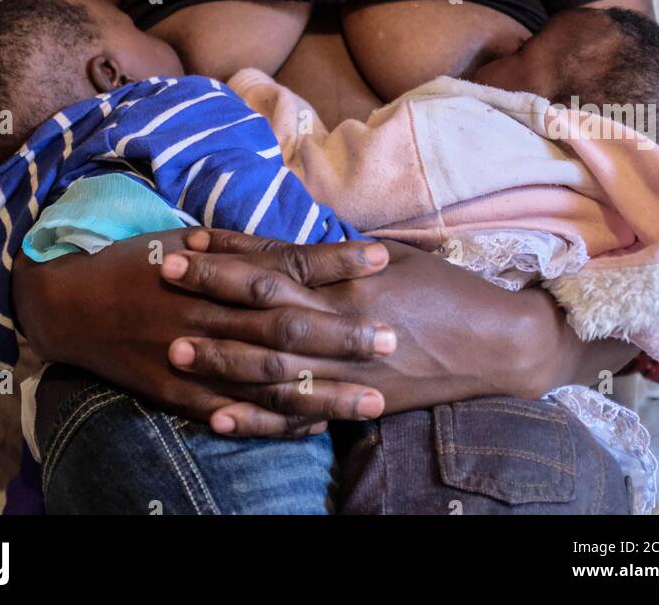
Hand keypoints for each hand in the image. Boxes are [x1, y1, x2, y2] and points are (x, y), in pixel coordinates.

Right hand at [11, 227, 395, 437]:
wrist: (67, 300)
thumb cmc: (134, 260)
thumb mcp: (184, 237)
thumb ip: (238, 246)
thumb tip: (293, 245)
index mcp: (212, 268)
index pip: (287, 263)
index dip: (336, 260)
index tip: (384, 255)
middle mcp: (206, 313)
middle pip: (286, 326)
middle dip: (342, 335)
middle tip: (391, 340)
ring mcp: (191, 357)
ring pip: (267, 380)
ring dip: (324, 392)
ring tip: (373, 400)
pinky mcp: (174, 392)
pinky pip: (230, 414)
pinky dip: (269, 425)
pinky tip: (310, 430)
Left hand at [160, 230, 603, 428]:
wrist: (497, 342)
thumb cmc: (446, 287)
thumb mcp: (391, 256)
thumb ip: (336, 256)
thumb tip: (286, 245)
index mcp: (351, 280)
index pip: (276, 262)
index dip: (229, 251)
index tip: (186, 240)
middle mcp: (344, 322)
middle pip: (263, 306)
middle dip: (211, 293)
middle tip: (161, 279)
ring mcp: (348, 368)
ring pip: (272, 364)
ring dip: (221, 354)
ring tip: (174, 346)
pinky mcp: (356, 404)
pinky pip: (298, 415)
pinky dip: (255, 418)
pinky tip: (216, 416)